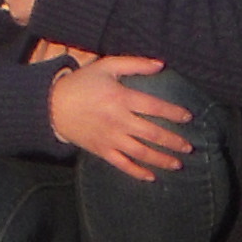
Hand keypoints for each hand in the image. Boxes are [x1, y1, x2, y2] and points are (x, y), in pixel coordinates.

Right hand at [47, 55, 190, 181]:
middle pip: (151, 133)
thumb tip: (161, 65)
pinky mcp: (100, 150)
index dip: (173, 113)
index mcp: (121, 98)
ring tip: (178, 164)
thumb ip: (135, 64)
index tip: (188, 118)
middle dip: (173, 141)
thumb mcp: (107, 66)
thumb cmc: (82, 83)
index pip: (154, 107)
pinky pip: (121, 164)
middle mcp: (118, 121)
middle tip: (189, 147)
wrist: (51, 105)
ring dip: (160, 159)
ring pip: (140, 152)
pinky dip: (137, 172)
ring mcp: (109, 138)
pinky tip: (151, 177)